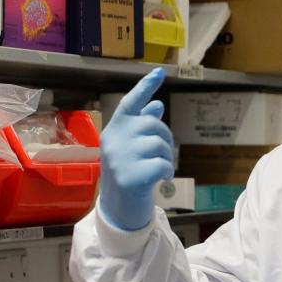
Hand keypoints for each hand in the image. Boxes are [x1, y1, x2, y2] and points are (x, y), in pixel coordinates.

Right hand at [99, 68, 174, 230]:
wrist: (118, 209)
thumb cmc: (129, 174)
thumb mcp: (133, 148)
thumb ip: (143, 127)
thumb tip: (157, 105)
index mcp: (113, 129)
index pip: (130, 103)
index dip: (146, 87)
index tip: (160, 71)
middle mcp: (114, 139)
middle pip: (153, 124)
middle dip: (164, 138)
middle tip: (160, 156)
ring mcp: (120, 157)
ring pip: (160, 144)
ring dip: (166, 158)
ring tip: (158, 170)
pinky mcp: (131, 176)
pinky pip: (163, 164)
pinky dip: (167, 172)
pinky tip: (161, 180)